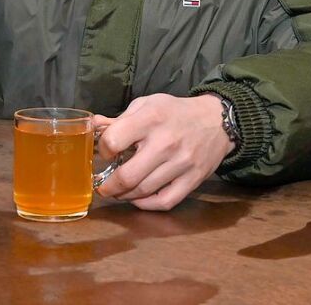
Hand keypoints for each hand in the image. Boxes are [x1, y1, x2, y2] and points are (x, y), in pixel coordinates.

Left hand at [93, 93, 233, 210]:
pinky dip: (147, 205)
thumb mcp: (147, 105)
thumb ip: (120, 119)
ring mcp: (181, 163)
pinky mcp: (193, 180)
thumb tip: (93, 125)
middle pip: (128, 175)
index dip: (103, 149)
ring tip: (118, 191)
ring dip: (125, 195)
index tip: (106, 151)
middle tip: (103, 186)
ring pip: (144, 191)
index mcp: (151, 118)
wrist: (217, 121)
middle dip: (109, 185)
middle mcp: (166, 142)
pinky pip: (165, 201)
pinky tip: (138, 199)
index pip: (114, 140)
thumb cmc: (175, 112)